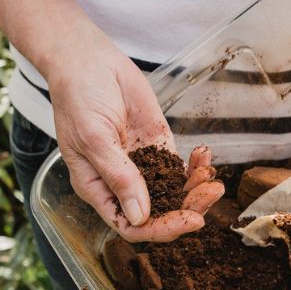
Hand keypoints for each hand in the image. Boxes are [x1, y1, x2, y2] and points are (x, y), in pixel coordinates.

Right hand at [49, 34, 222, 242]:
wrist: (88, 60)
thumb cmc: (78, 98)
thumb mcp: (94, 138)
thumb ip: (118, 176)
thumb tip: (139, 216)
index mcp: (97, 188)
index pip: (130, 225)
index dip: (160, 229)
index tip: (188, 220)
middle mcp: (120, 182)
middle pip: (158, 213)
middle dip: (187, 208)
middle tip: (210, 194)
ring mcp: (141, 165)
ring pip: (173, 192)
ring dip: (195, 189)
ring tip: (212, 177)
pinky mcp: (157, 145)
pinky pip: (179, 166)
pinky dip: (196, 166)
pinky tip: (205, 156)